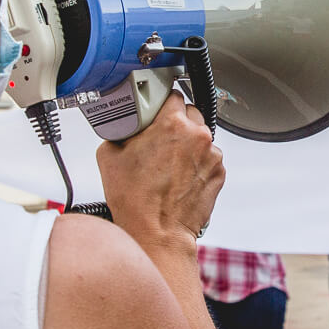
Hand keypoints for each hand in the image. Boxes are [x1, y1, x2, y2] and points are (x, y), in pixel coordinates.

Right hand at [96, 92, 223, 250]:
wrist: (157, 232)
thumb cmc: (135, 200)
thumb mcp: (109, 155)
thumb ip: (121, 131)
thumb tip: (124, 126)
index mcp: (172, 124)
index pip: (172, 95)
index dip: (161, 103)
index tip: (156, 110)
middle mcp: (197, 136)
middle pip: (190, 113)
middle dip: (175, 123)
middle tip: (159, 140)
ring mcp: (212, 155)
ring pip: (200, 137)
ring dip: (187, 144)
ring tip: (167, 165)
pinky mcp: (219, 173)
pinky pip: (208, 158)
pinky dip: (196, 163)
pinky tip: (178, 177)